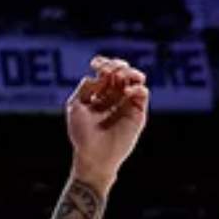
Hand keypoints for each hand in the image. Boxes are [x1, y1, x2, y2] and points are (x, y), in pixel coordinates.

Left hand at [66, 55, 148, 188]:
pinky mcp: (137, 113)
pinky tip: (126, 91)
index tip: (96, 64)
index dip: (103, 63)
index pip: (106, 71)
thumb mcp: (75, 107)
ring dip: (130, 72)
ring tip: (121, 75)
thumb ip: (85, 89)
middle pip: (121, 71)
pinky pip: (142, 94)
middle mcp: (114, 96)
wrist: (93, 155)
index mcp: (99, 93)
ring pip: (135, 79)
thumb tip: (96, 76)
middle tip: (109, 70)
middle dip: (117, 65)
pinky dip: (137, 87)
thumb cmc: (81, 133)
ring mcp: (126, 104)